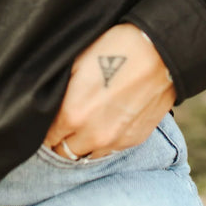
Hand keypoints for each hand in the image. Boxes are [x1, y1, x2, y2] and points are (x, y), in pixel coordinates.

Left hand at [42, 23, 175, 159]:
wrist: (160, 53)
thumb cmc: (115, 49)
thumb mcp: (76, 63)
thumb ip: (59, 92)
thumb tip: (48, 107)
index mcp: (72, 114)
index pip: (47, 137)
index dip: (45, 128)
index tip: (49, 121)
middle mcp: (92, 135)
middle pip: (64, 152)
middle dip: (61, 140)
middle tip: (64, 126)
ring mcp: (115, 141)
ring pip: (87, 156)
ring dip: (83, 145)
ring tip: (85, 126)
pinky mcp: (134, 140)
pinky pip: (111, 151)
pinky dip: (104, 142)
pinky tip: (107, 123)